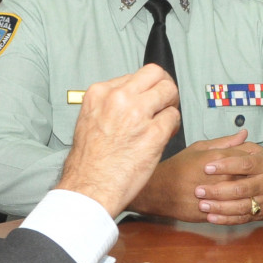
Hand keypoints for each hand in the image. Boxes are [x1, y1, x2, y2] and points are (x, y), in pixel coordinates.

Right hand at [56, 65, 178, 215]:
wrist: (89, 189)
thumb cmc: (88, 163)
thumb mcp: (89, 121)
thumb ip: (110, 106)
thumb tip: (132, 100)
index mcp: (99, 93)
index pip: (133, 76)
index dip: (144, 89)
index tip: (146, 100)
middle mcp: (118, 98)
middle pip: (155, 73)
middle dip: (163, 87)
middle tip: (164, 102)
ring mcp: (137, 114)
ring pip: (169, 90)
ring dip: (171, 104)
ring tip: (165, 119)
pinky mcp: (154, 133)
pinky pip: (174, 117)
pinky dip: (173, 126)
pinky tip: (164, 135)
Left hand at [192, 133, 262, 224]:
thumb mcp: (258, 151)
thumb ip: (240, 146)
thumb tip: (235, 134)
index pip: (244, 164)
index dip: (225, 166)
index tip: (206, 167)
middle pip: (241, 188)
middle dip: (218, 190)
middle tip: (198, 190)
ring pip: (241, 207)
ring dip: (220, 207)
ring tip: (202, 205)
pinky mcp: (262, 214)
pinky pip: (243, 219)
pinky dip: (226, 220)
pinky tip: (211, 217)